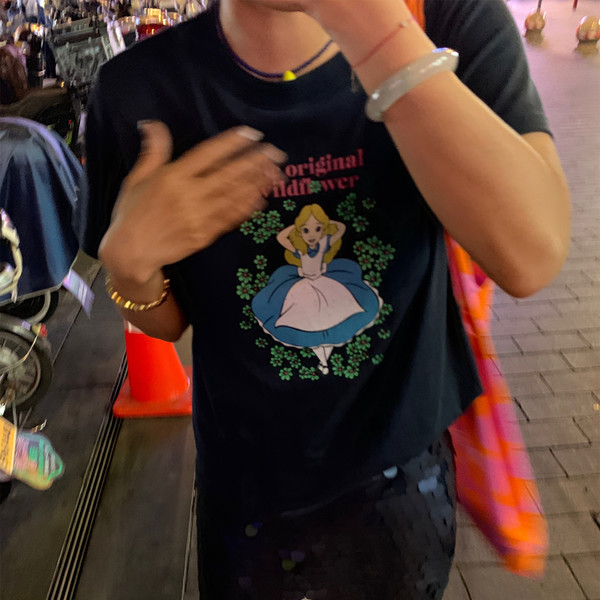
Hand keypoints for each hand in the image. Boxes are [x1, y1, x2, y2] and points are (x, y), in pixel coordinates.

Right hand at [99, 121, 286, 283]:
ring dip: (258, 183)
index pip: (208, 154)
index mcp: (172, 177)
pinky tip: (263, 198)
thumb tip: (153, 124)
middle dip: (255, 162)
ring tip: (278, 173)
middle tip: (277, 152)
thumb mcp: (137, 178)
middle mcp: (189, 195)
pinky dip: (248, 207)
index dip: (231, 143)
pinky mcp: (206, 235)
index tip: (252, 134)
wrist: (131, 253)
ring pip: (235, 196)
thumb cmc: (132, 212)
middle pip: (229, 174)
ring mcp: (200, 217)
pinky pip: (231, 218)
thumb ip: (153, 151)